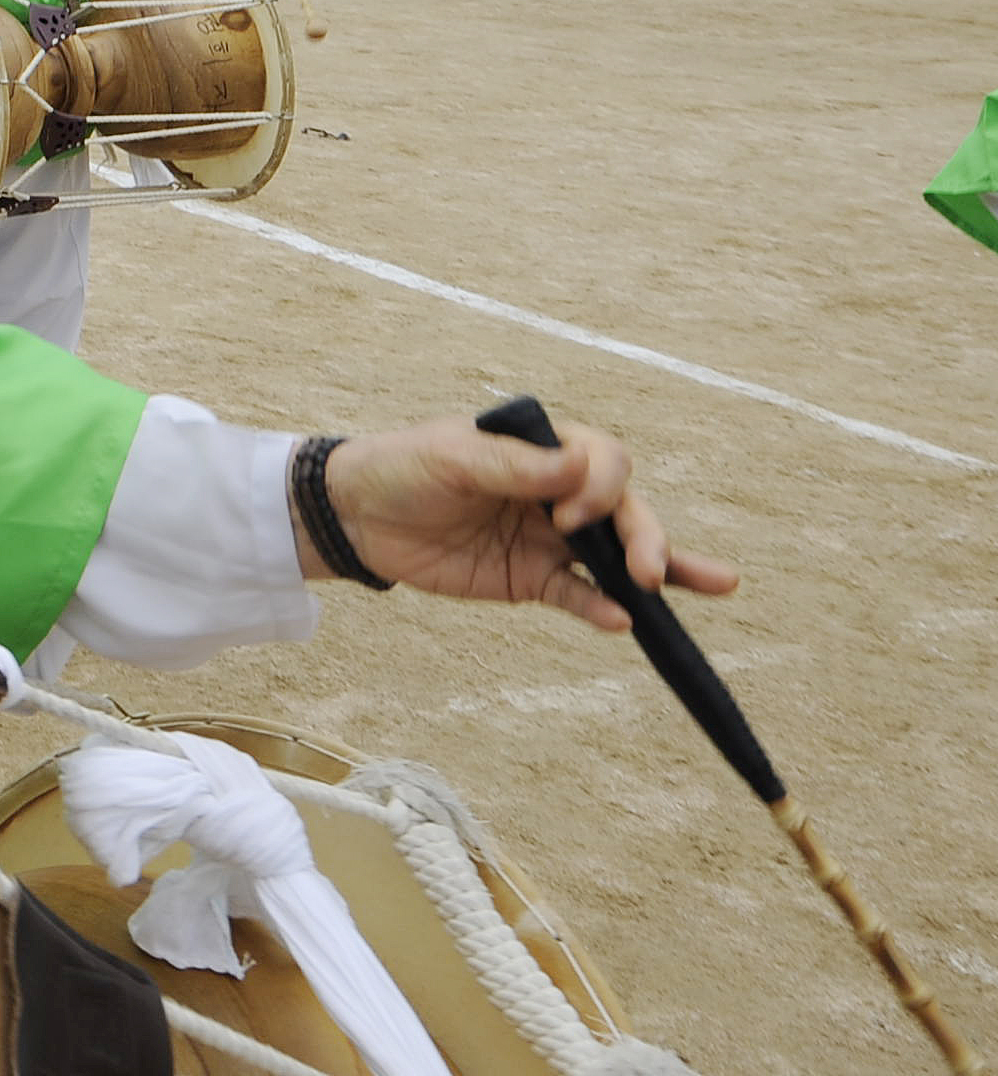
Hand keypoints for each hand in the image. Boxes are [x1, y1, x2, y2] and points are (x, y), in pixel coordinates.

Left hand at [309, 418, 737, 630]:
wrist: (356, 516)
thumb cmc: (402, 468)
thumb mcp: (451, 457)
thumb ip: (513, 466)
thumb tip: (575, 467)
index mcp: (542, 451)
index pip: (603, 462)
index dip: (601, 487)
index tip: (568, 513)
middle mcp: (557, 494)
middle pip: (624, 510)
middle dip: (646, 535)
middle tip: (647, 568)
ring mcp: (549, 539)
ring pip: (617, 556)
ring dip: (663, 568)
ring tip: (719, 582)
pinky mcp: (531, 579)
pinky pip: (578, 596)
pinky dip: (600, 608)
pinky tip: (624, 624)